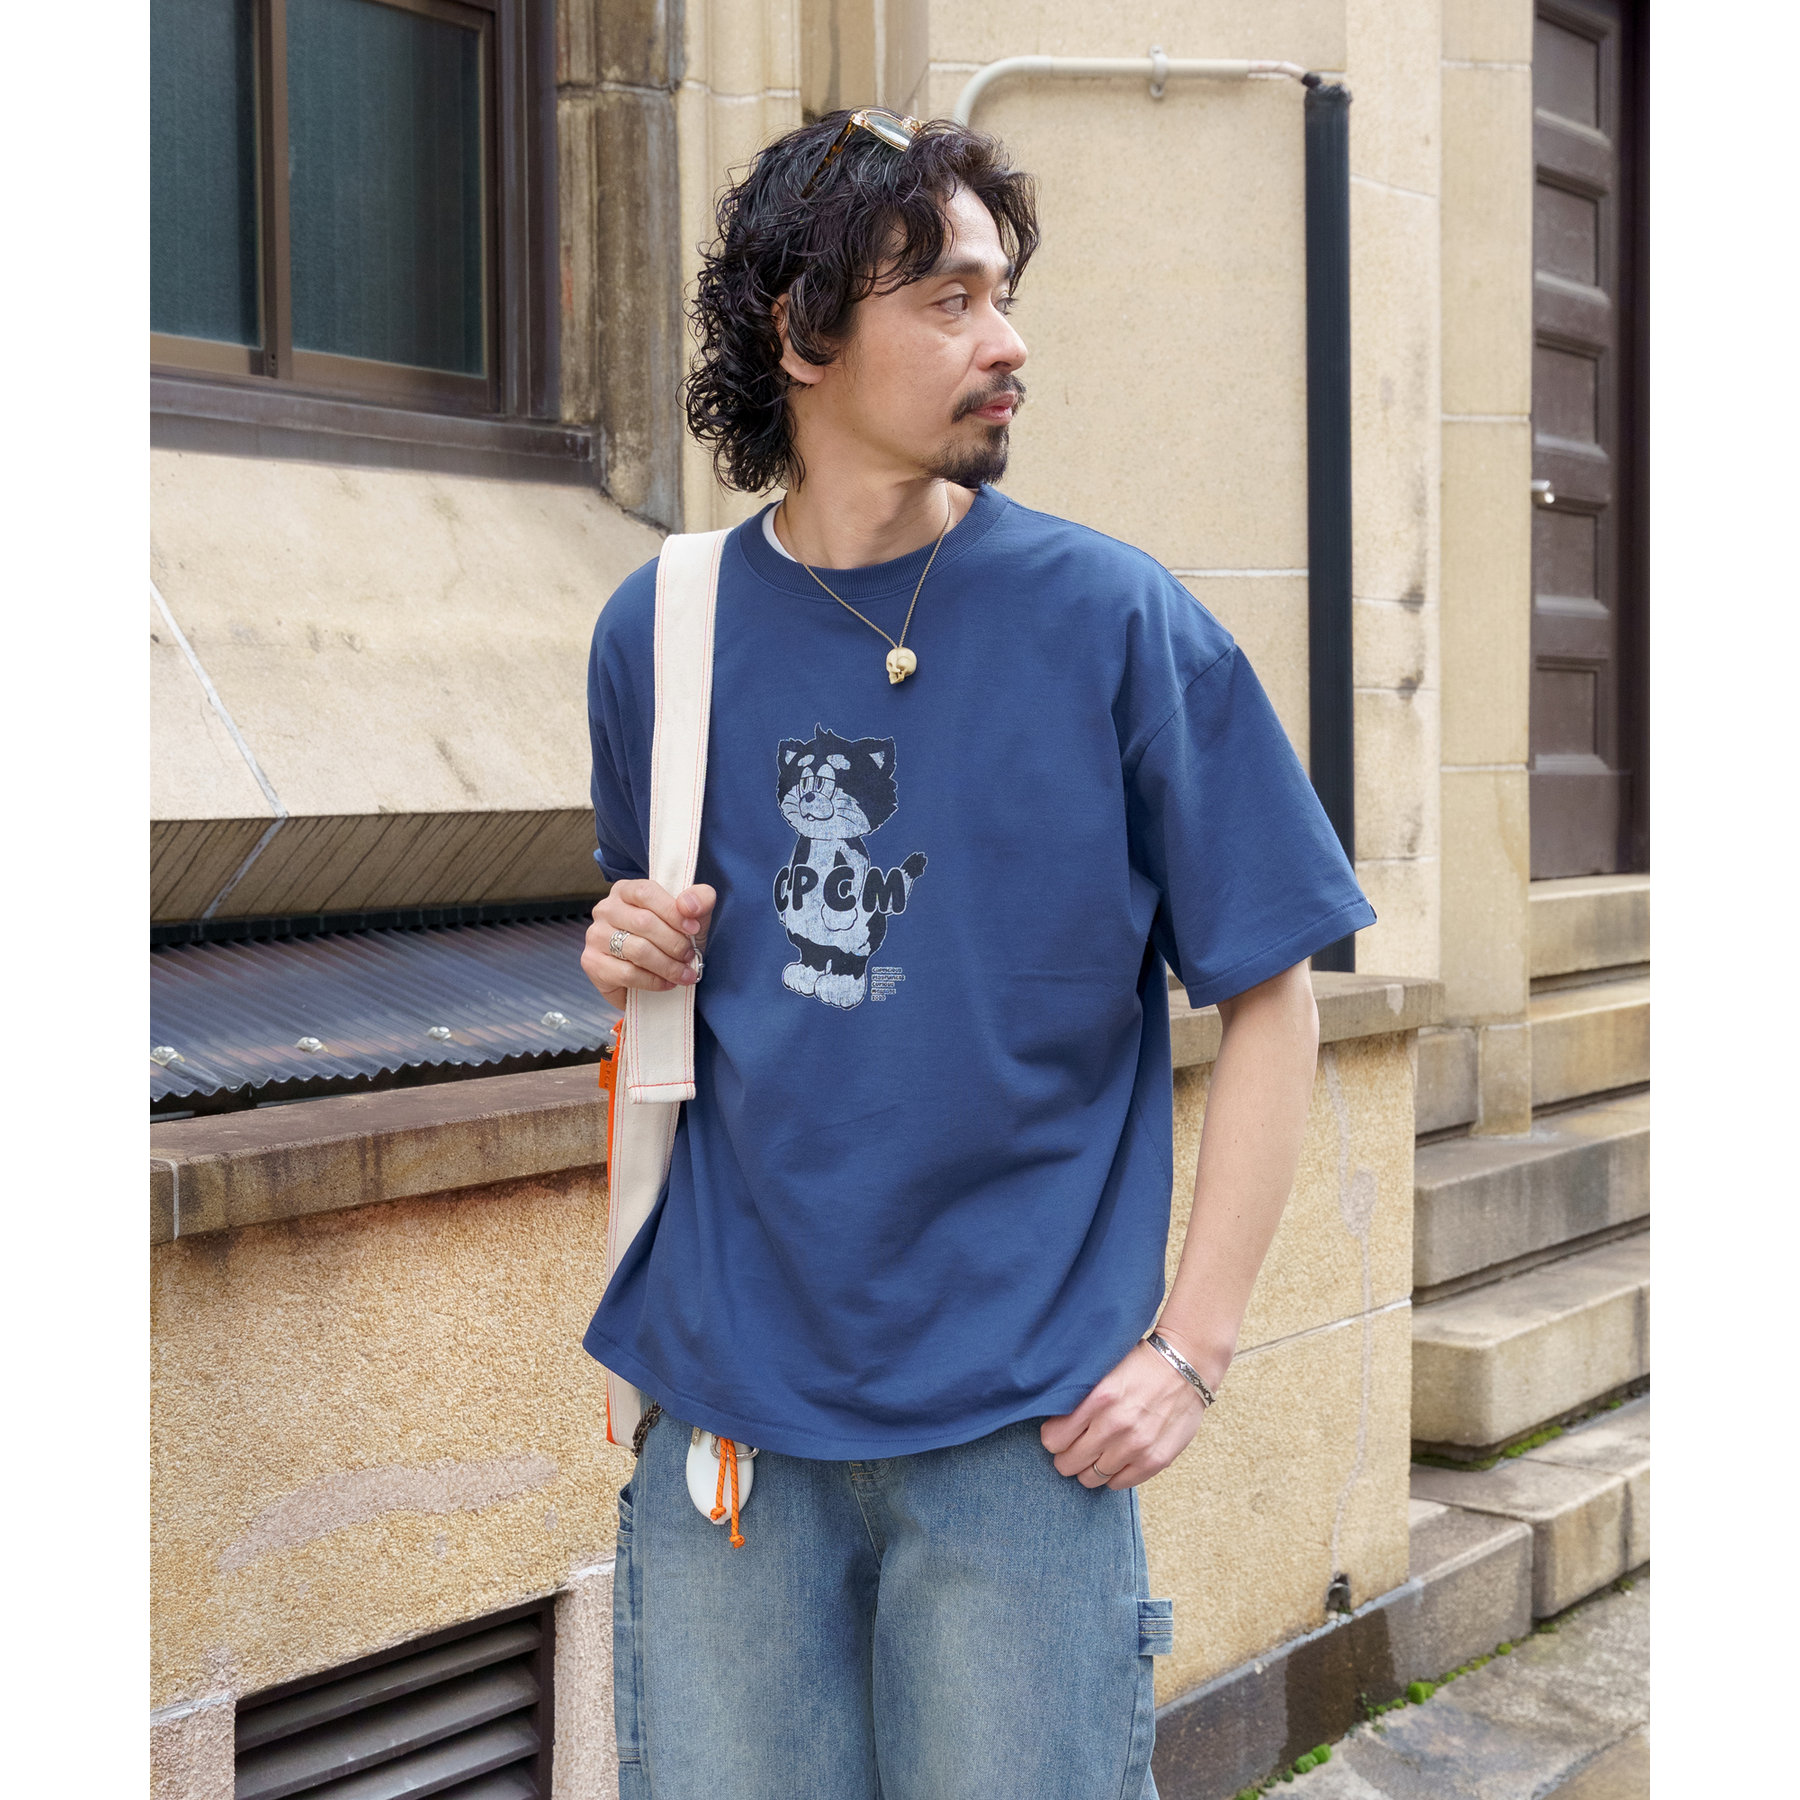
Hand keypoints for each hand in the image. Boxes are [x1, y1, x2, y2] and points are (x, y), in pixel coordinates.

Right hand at [581, 879, 715, 1009]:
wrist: (655, 975)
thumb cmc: (672, 939)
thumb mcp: (692, 916)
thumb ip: (700, 900)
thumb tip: (688, 906)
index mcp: (626, 890)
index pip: (646, 892)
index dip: (672, 911)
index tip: (694, 929)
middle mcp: (605, 909)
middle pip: (643, 922)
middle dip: (674, 943)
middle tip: (690, 957)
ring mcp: (595, 936)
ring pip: (637, 950)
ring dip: (667, 965)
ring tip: (683, 973)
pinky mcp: (592, 963)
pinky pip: (626, 973)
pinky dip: (653, 981)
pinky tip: (666, 983)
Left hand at [1040, 1338, 1216, 1490]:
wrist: (1187, 1365)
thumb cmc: (1140, 1364)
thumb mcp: (1104, 1370)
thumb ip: (1080, 1395)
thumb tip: (1052, 1418)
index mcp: (1099, 1398)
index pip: (1053, 1439)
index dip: (1052, 1438)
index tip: (1058, 1434)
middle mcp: (1116, 1424)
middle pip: (1068, 1463)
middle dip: (1067, 1456)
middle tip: (1074, 1447)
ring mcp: (1136, 1446)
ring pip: (1091, 1478)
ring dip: (1089, 1467)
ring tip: (1096, 1454)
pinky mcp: (1156, 1460)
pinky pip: (1119, 1484)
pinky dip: (1113, 1475)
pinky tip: (1116, 1459)